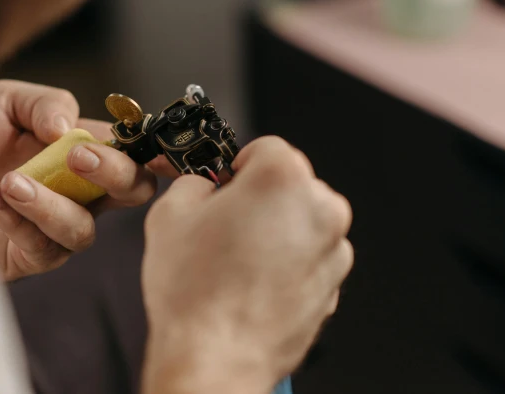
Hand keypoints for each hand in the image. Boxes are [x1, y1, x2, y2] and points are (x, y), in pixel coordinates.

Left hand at [0, 80, 164, 280]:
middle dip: (115, 173)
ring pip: (82, 228)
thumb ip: (45, 103)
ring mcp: (59, 229)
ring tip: (8, 180)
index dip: (149, 149)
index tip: (133, 141)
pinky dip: (15, 219)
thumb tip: (69, 130)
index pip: (135, 152)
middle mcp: (83, 193)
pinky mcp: (31, 259)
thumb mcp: (4, 103)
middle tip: (76, 157)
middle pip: (133, 191)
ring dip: (48, 203)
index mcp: (87, 154)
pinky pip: (40, 247)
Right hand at [141, 137, 353, 393]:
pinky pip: (309, 254)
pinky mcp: (335, 282)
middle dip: (259, 197)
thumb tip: (206, 184)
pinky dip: (289, 260)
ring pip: (300, 219)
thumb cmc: (195, 292)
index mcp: (284, 178)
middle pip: (288, 183)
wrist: (215, 357)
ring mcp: (333, 248)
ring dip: (275, 229)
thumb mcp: (170, 213)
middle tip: (224, 225)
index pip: (264, 147)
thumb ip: (194, 182)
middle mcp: (319, 208)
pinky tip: (254, 281)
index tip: (226, 184)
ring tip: (236, 260)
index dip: (238, 166)